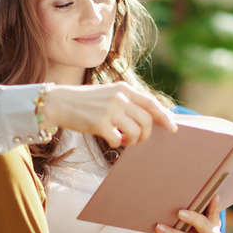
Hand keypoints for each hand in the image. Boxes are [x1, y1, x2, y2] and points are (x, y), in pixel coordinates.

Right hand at [42, 82, 177, 146]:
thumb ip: (127, 102)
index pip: (151, 103)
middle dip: (145, 135)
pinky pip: (117, 140)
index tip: (173, 128)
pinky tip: (110, 140)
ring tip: (122, 140)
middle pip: (146, 121)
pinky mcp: (100, 123)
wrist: (59, 103)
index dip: (164, 117)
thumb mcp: (108, 94)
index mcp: (123, 88)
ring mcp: (110, 110)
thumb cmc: (85, 102)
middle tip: (136, 140)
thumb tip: (148, 119)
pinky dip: (116, 144)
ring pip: (135, 132)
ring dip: (132, 141)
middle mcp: (119, 97)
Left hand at [156, 195, 221, 232]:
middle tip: (179, 212)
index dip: (215, 204)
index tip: (213, 196)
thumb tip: (178, 200)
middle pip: (202, 224)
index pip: (214, 212)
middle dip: (191, 217)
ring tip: (159, 227)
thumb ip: (197, 216)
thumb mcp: (202, 228)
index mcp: (214, 225)